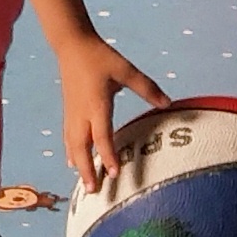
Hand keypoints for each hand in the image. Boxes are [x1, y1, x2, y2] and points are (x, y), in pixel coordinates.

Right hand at [56, 35, 166, 192]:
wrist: (72, 45)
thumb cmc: (100, 57)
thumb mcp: (126, 70)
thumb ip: (147, 88)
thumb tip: (168, 103)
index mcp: (97, 103)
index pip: (102, 135)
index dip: (108, 155)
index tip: (115, 172)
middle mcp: (82, 113)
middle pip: (82, 148)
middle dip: (87, 170)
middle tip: (94, 191)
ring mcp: (72, 113)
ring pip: (73, 145)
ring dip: (79, 166)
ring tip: (86, 185)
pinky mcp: (68, 112)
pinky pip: (68, 137)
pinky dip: (71, 153)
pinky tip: (73, 163)